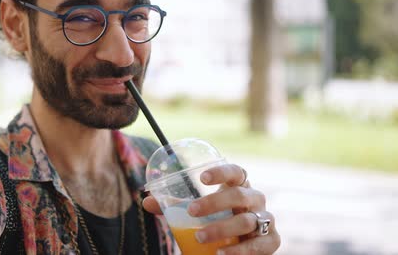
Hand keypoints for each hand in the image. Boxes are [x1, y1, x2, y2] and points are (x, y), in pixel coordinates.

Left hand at [142, 164, 280, 254]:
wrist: (242, 244)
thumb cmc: (218, 219)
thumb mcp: (198, 211)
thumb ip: (174, 206)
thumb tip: (146, 200)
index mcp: (239, 186)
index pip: (235, 172)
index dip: (221, 172)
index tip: (201, 177)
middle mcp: (255, 199)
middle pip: (239, 195)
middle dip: (214, 203)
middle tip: (192, 211)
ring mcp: (266, 219)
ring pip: (247, 221)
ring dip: (222, 229)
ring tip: (200, 237)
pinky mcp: (272, 241)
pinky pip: (260, 245)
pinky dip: (241, 251)